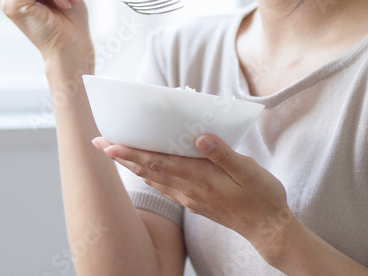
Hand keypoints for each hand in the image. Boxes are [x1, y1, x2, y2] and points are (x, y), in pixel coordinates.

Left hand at [93, 134, 296, 252]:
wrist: (268, 229)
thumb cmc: (262, 196)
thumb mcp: (248, 170)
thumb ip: (223, 154)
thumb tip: (201, 137)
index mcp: (200, 178)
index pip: (158, 162)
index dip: (132, 152)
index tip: (110, 144)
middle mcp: (189, 189)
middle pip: (148, 170)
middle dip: (122, 156)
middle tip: (99, 143)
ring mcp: (190, 198)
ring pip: (153, 179)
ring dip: (131, 166)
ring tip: (114, 153)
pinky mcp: (194, 203)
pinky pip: (164, 187)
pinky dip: (148, 176)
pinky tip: (144, 171)